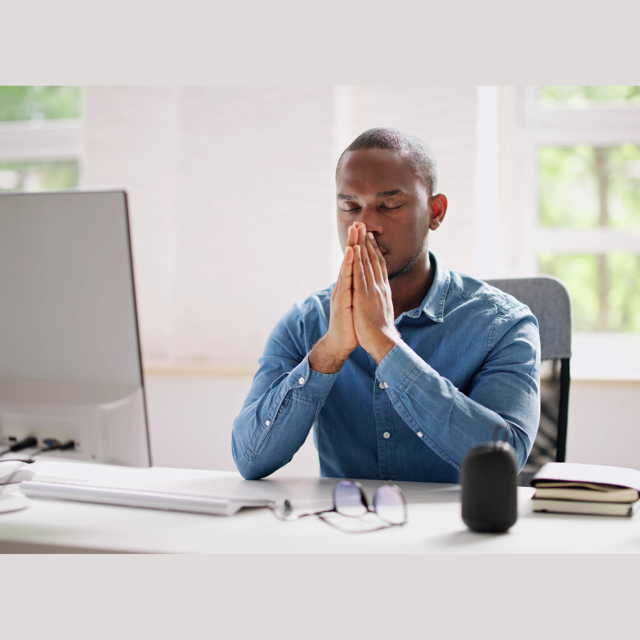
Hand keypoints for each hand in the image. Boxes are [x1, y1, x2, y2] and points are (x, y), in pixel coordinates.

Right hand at [309, 223, 357, 372]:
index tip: (364, 231)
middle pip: (350, 260)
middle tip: (357, 222)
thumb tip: (366, 284)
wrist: (341, 342)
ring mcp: (342, 291)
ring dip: (350, 247)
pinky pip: (346, 278)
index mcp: (350, 286)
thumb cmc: (351, 325)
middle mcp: (344, 285)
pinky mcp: (342, 298)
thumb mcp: (359, 305)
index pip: (355, 263)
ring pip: (347, 265)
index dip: (359, 247)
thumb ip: (360, 293)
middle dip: (354, 240)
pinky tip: (351, 252)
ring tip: (353, 231)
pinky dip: (349, 264)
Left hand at [352, 224, 400, 362]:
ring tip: (359, 230)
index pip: (379, 267)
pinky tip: (355, 249)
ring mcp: (372, 289)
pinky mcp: (364, 294)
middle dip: (368, 242)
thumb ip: (382, 302)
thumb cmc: (382, 332)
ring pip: (366, 262)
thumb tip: (382, 299)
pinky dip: (357, 260)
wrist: (383, 341)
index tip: (370, 239)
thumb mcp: (382, 312)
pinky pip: (360, 273)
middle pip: (373, 260)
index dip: (374, 252)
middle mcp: (379, 286)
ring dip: (362, 245)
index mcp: (383, 290)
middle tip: (364, 227)